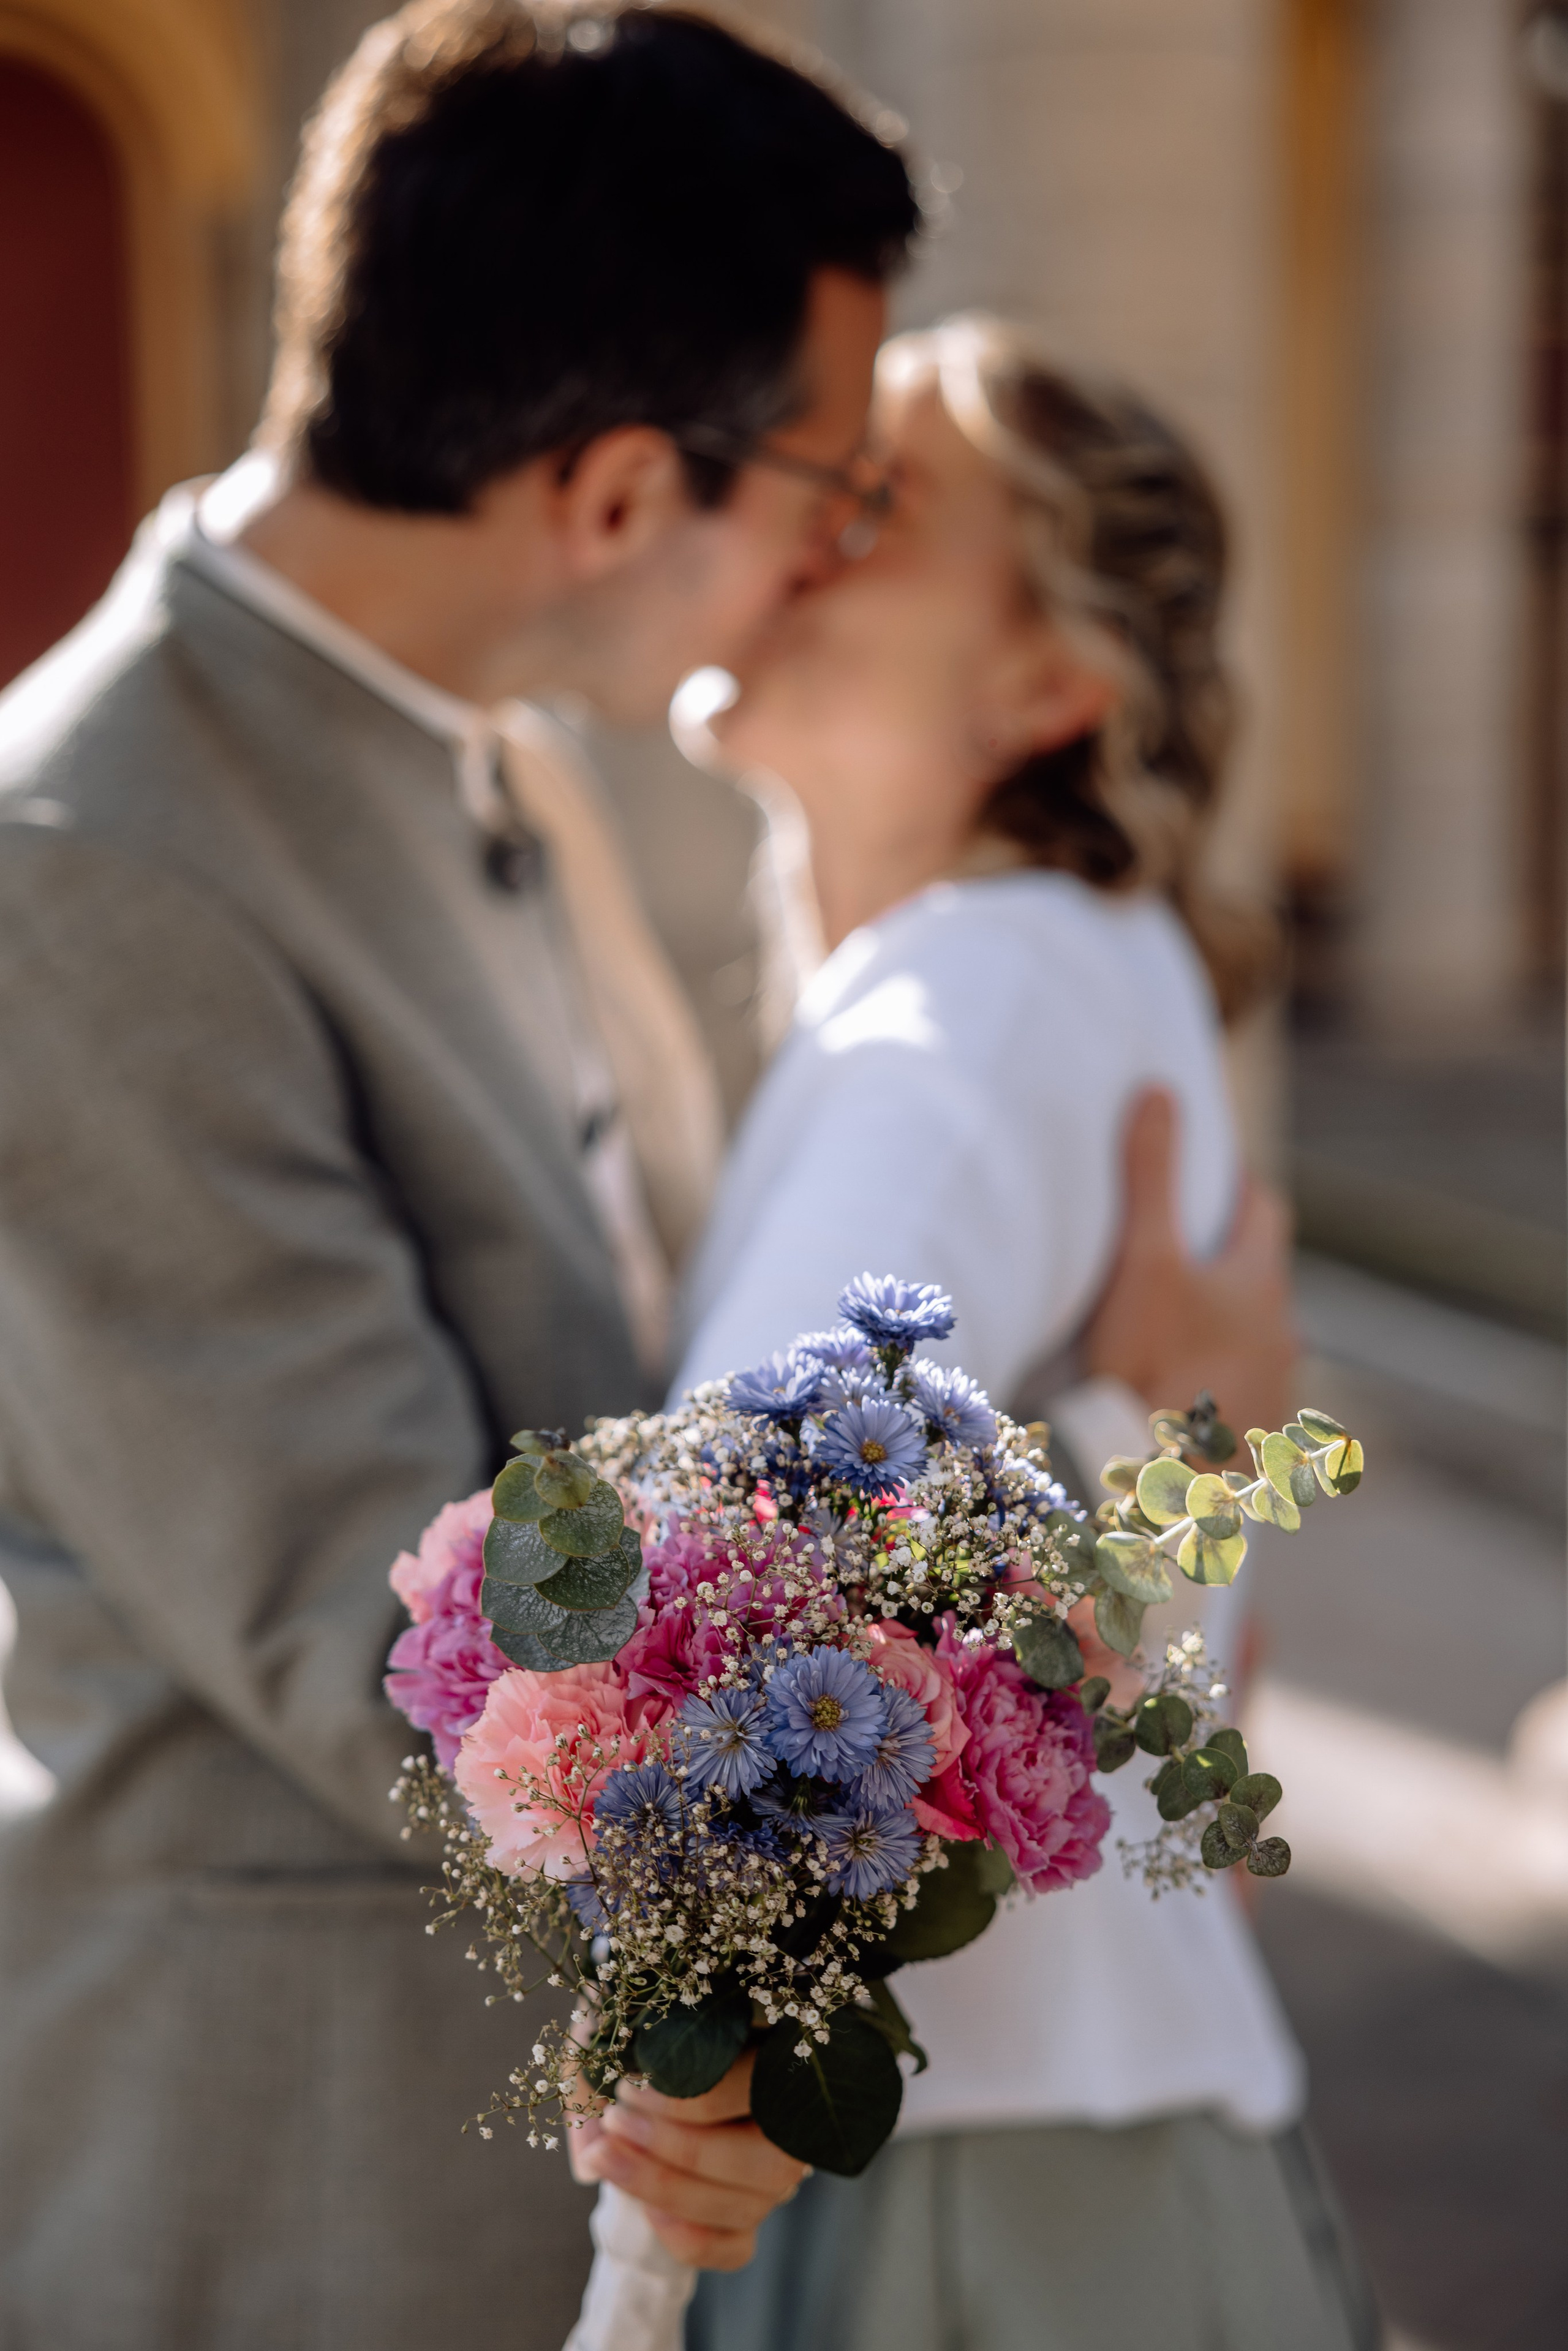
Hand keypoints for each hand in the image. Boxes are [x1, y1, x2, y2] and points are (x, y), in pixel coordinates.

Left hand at [569, 2049, 807, 2270]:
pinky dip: (693, 2242)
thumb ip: (610, 2055)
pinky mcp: (748, 2215)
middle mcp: (796, 2126)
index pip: (757, 2087)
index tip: (629, 2085)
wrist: (646, 2071)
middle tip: (614, 2120)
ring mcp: (775, 2176)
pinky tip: (647, 2214)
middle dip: (677, 2146)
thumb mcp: (627, 2022)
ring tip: (605, 2157)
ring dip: (669, 2188)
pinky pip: (735, 2248)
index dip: (690, 2096)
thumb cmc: (644, 2035)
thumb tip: (592, 2139)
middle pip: (760, 2159)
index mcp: (784, 2058)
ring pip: (746, 2205)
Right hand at [1084, 1088, 1297, 1445]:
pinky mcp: (1256, 1448)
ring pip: (1256, 1346)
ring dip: (1226, 1334)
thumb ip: (1149, 1174)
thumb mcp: (1141, 1258)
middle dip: (1228, 1265)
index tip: (1214, 1173)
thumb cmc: (1148, 1364)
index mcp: (1260, 1285)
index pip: (1262, 1210)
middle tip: (1183, 1254)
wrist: (1154, 1481)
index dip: (1237, 1185)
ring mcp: (1274, 1396)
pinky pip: (1244, 1405)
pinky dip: (1218, 1392)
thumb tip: (1159, 1090)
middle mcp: (1283, 1337)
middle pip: (1260, 1281)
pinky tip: (1180, 1403)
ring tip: (1176, 1335)